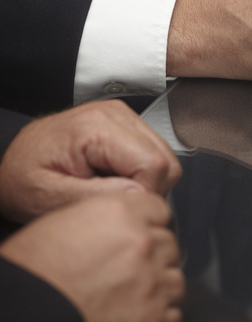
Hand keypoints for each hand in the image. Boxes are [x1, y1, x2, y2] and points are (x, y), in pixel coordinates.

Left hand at [0, 100, 181, 222]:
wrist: (11, 165)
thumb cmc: (22, 179)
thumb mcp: (47, 197)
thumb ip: (94, 195)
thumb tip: (140, 194)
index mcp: (95, 126)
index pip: (153, 164)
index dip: (143, 195)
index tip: (118, 207)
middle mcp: (115, 114)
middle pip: (166, 160)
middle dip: (147, 189)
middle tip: (112, 201)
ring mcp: (123, 116)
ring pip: (166, 157)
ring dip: (144, 181)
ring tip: (107, 189)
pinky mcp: (127, 123)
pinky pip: (154, 153)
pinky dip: (140, 172)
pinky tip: (112, 178)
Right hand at [0, 193, 183, 321]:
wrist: (25, 313)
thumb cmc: (32, 275)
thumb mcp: (62, 224)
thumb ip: (104, 217)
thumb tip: (125, 221)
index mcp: (119, 214)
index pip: (159, 210)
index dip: (147, 225)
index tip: (139, 235)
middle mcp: (141, 244)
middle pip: (168, 244)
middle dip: (152, 257)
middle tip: (124, 270)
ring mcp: (150, 282)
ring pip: (173, 279)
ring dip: (156, 286)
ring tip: (125, 295)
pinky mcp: (152, 317)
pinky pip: (171, 312)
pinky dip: (156, 314)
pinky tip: (130, 313)